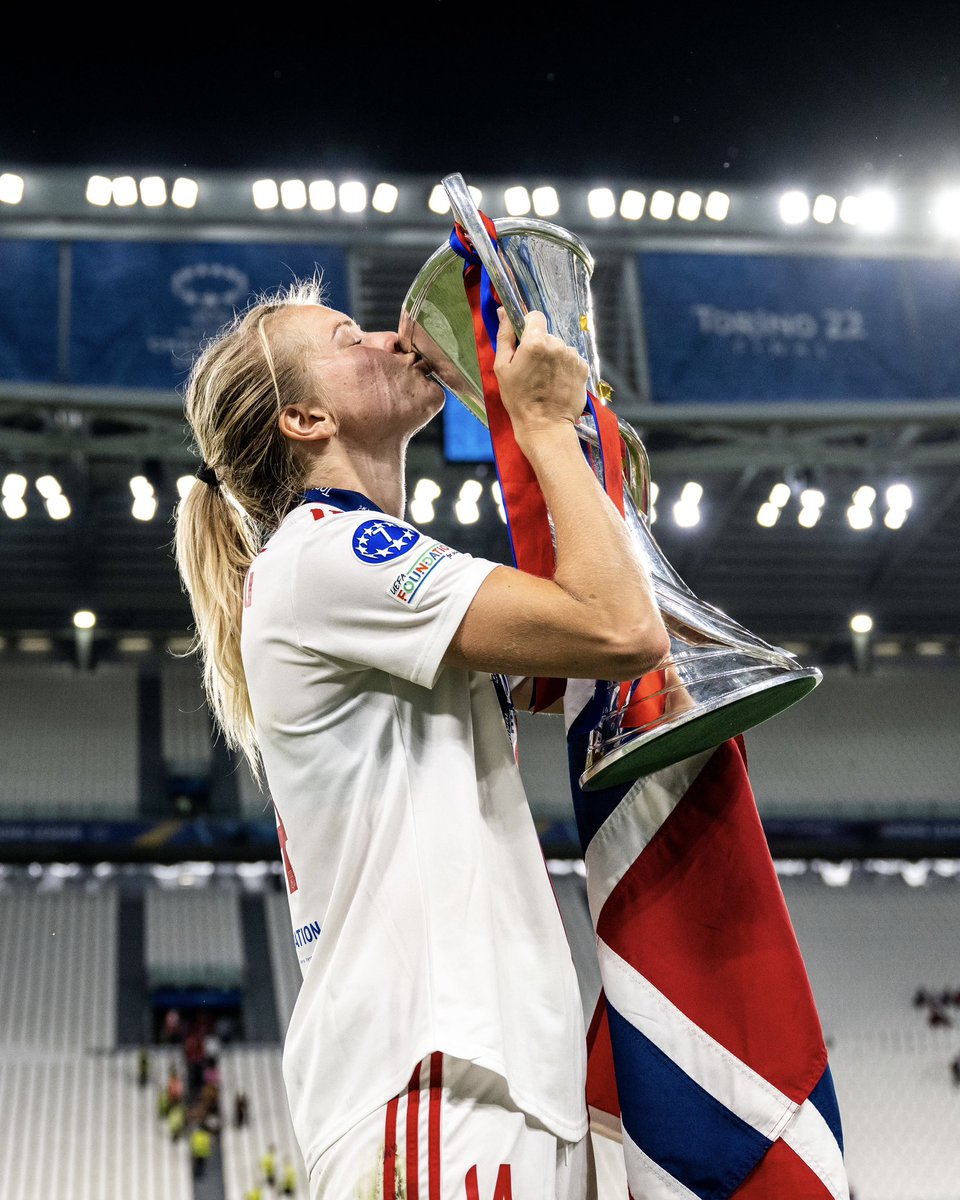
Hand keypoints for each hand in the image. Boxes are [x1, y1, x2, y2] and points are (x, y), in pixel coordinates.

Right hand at [494, 309, 588, 440]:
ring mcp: (572, 356)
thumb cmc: (519, 399)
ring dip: (553, 358)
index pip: (535, 317)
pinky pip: (571, 359)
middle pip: (547, 335)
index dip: (528, 327)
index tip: (524, 342)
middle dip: (540, 347)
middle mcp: (557, 344)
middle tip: (532, 370)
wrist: (545, 426)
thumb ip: (504, 336)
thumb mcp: (502, 368)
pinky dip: (564, 367)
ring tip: (545, 379)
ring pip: (560, 347)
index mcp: (535, 342)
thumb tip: (503, 312)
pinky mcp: (582, 367)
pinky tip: (556, 382)